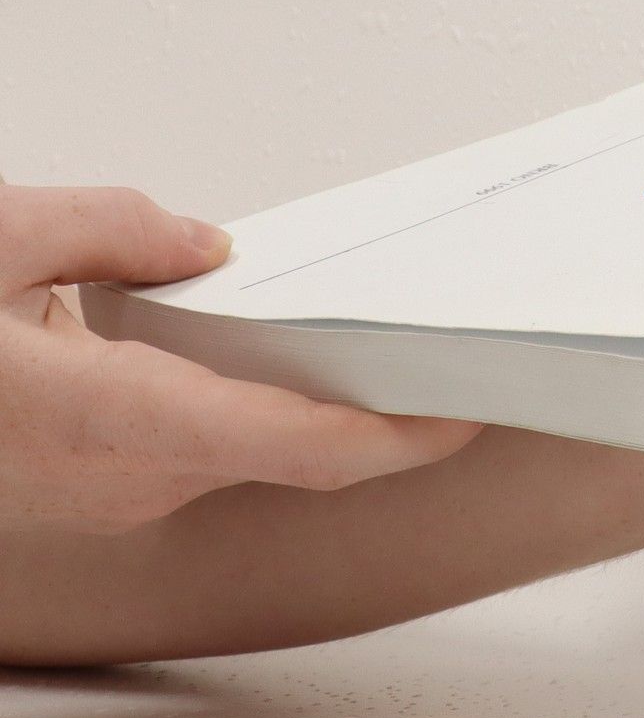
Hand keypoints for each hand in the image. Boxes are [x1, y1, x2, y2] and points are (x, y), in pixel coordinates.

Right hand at [0, 184, 479, 531]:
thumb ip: (110, 228)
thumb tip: (204, 244)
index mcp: (107, 416)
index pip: (295, 446)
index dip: (396, 438)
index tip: (468, 410)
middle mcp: (124, 474)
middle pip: (296, 452)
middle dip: (388, 412)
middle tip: (469, 356)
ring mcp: (114, 489)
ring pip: (255, 449)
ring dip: (330, 406)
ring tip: (405, 342)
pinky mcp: (100, 480)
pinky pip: (212, 444)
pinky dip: (269, 406)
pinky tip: (298, 353)